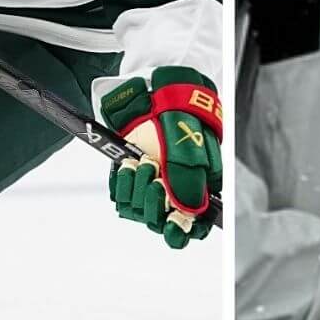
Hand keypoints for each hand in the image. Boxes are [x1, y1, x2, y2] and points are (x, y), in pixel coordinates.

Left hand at [99, 67, 222, 248]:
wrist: (151, 88)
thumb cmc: (179, 113)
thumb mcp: (190, 145)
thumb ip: (190, 180)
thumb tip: (189, 212)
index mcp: (199, 187)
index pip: (193, 227)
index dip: (182, 230)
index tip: (172, 223)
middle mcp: (174, 190)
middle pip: (161, 221)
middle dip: (154, 200)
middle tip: (154, 173)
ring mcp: (151, 184)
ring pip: (138, 210)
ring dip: (136, 187)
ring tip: (140, 162)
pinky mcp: (129, 176)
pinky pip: (120, 196)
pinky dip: (121, 182)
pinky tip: (127, 164)